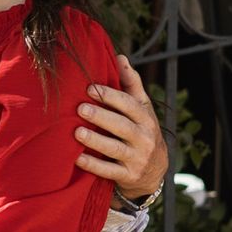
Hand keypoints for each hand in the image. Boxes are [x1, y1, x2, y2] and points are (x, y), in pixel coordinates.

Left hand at [75, 54, 167, 199]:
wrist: (154, 170)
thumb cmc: (141, 130)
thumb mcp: (142, 109)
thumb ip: (131, 84)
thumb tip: (120, 56)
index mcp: (146, 118)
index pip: (130, 105)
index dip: (111, 96)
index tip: (90, 89)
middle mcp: (144, 138)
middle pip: (123, 126)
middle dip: (102, 117)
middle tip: (80, 108)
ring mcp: (137, 158)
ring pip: (115, 149)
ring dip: (96, 141)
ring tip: (76, 132)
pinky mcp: (128, 176)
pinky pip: (109, 171)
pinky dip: (94, 165)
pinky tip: (77, 158)